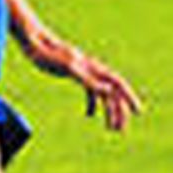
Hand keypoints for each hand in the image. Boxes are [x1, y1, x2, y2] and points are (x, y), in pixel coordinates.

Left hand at [25, 35, 143, 131]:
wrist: (34, 42)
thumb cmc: (51, 54)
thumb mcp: (70, 69)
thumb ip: (89, 81)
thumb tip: (109, 92)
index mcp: (94, 68)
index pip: (118, 84)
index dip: (129, 98)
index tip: (138, 112)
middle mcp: (93, 69)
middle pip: (112, 92)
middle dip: (119, 111)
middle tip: (120, 130)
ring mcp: (84, 72)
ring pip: (102, 94)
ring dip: (108, 111)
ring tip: (111, 128)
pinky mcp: (75, 74)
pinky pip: (89, 91)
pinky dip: (92, 104)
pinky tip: (89, 115)